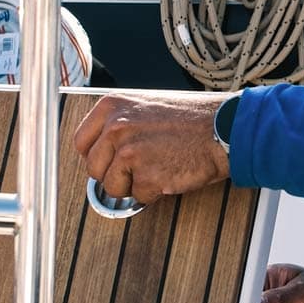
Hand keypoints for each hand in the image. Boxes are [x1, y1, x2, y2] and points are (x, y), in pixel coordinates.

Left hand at [73, 93, 233, 204]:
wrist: (222, 129)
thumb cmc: (192, 118)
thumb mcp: (146, 106)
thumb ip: (119, 122)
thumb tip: (101, 148)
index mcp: (112, 106)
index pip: (81, 142)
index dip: (96, 157)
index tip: (107, 162)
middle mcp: (116, 127)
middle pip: (93, 168)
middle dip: (113, 175)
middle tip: (137, 169)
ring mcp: (129, 152)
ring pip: (111, 187)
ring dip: (133, 185)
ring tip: (157, 167)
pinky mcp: (145, 176)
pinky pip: (139, 197)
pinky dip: (154, 192)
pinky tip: (169, 173)